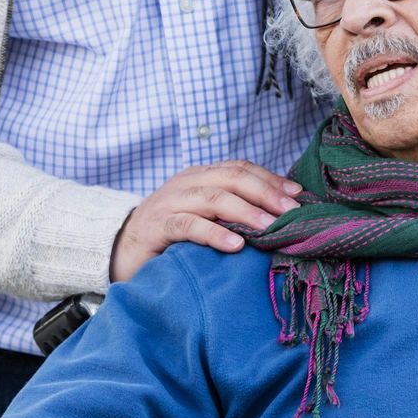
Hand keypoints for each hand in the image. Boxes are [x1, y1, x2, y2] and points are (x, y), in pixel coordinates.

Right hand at [110, 162, 301, 282]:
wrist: (119, 249)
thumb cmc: (171, 236)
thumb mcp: (205, 216)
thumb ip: (232, 211)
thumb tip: (279, 216)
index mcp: (201, 176)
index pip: (241, 168)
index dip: (271, 180)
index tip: (298, 196)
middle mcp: (187, 183)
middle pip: (232, 178)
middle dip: (266, 193)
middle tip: (292, 212)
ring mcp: (170, 202)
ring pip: (214, 198)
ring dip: (246, 212)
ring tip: (270, 227)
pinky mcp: (157, 226)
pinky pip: (189, 225)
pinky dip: (214, 233)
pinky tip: (235, 245)